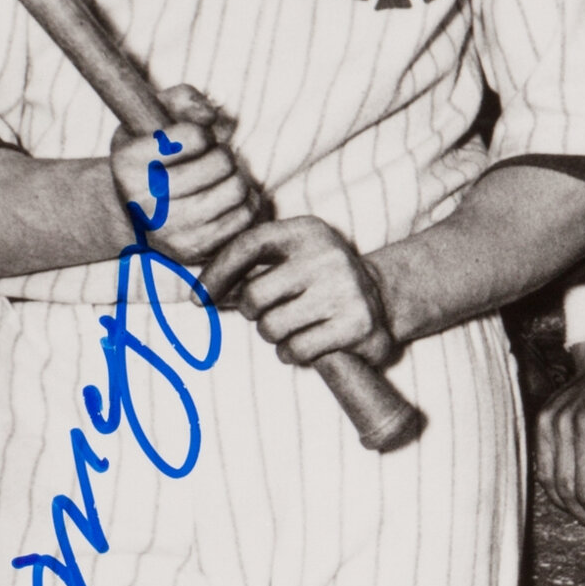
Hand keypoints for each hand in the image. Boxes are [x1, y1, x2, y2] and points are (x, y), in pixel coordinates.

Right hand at [110, 86, 254, 263]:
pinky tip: (227, 197)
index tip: (193, 140)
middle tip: (213, 158)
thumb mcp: (152, 119)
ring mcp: (168, 230)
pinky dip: (245, 202)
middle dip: (223, 154)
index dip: (202, 133)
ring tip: (221, 177)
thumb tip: (210, 116)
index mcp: (128, 163)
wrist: (132, 214)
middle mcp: (143, 201)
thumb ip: (182, 99)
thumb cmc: (149, 157)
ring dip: (237, 177)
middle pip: (221, 163)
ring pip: (236, 190)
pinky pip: (243, 218)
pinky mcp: (192, 250)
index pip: (194, 137)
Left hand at [201, 216, 400, 368]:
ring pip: (272, 328)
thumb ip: (252, 264)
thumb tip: (200, 291)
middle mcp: (327, 257)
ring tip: (292, 328)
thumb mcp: (294, 254)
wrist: (385, 297)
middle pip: (254, 296)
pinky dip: (292, 353)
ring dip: (273, 337)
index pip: (247, 245)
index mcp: (307, 232)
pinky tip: (307, 343)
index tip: (199, 298)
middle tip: (268, 314)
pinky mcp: (356, 327)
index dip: (216, 273)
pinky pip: (296, 350)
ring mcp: (344, 292)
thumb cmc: (321, 279)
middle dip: (252, 313)